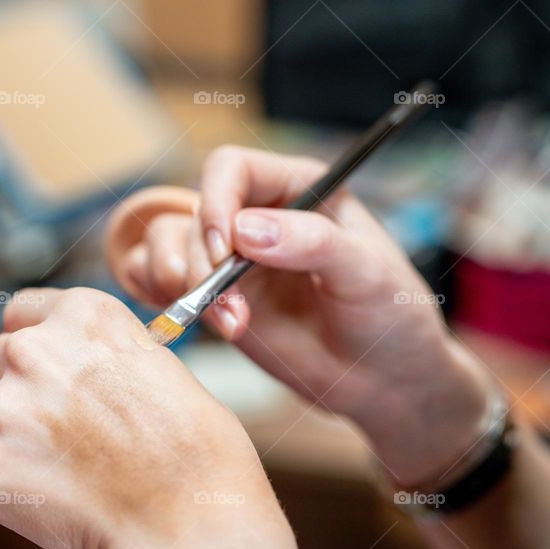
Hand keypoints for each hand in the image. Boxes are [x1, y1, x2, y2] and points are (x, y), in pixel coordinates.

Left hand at [0, 287, 311, 548]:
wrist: (188, 518)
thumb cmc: (194, 452)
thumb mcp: (159, 367)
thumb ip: (104, 357)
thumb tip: (77, 375)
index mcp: (84, 317)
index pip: (21, 312)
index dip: (27, 344)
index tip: (35, 369)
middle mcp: (35, 351)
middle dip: (6, 390)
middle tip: (36, 428)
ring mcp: (4, 408)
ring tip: (8, 456)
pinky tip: (3, 491)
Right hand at [107, 146, 490, 486]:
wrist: (383, 380)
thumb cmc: (389, 314)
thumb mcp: (366, 272)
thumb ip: (310, 242)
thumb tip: (244, 230)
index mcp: (298, 187)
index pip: (232, 168)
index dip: (216, 200)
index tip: (225, 248)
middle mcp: (258, 215)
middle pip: (194, 213)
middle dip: (201, 260)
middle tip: (231, 307)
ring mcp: (233, 259)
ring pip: (167, 244)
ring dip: (180, 282)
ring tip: (228, 324)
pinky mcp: (216, 298)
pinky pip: (160, 280)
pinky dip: (160, 295)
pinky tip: (193, 318)